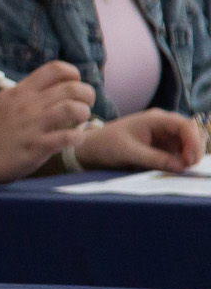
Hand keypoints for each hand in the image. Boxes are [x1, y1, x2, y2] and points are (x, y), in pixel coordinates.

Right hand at [0, 60, 94, 185]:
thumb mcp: (2, 102)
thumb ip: (24, 93)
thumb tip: (48, 88)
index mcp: (20, 91)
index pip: (55, 69)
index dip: (73, 75)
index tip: (74, 85)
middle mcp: (28, 105)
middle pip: (71, 88)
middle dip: (87, 94)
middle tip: (85, 104)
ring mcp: (32, 126)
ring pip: (73, 109)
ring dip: (83, 113)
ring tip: (80, 121)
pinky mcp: (36, 147)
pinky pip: (68, 137)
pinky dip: (78, 137)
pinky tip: (74, 139)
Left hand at [75, 109, 204, 172]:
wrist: (92, 149)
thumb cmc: (106, 145)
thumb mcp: (128, 152)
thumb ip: (154, 158)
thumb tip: (181, 166)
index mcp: (155, 119)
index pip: (185, 125)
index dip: (193, 141)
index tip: (190, 160)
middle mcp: (164, 125)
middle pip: (192, 134)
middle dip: (195, 150)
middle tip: (188, 167)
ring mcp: (166, 136)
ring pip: (190, 144)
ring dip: (191, 156)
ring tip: (182, 169)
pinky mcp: (164, 148)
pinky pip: (182, 153)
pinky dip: (184, 161)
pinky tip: (179, 169)